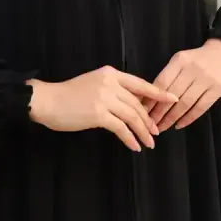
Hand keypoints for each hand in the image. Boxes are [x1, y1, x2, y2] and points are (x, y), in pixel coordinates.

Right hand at [27, 66, 177, 151]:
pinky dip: (130, 139)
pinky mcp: (98, 114)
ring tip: (149, 143)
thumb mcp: (93, 84)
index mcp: (110, 73)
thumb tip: (131, 104)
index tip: (172, 99)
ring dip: (143, 132)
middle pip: (137, 103)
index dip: (157, 93)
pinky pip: (121, 128)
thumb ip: (112, 89)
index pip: (140, 83)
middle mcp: (110, 83)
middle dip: (149, 120)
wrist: (48, 101)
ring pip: (132, 116)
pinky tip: (134, 147)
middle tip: (156, 132)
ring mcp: (104, 97)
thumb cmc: (68, 94)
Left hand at [146, 38, 220, 131]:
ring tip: (162, 127)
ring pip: (186, 103)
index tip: (143, 111)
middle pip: (172, 94)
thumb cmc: (197, 59)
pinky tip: (179, 125)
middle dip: (160, 112)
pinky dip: (189, 118)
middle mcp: (192, 69)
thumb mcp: (181, 60)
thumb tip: (149, 97)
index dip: (152, 98)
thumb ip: (168, 76)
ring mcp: (206, 80)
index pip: (162, 82)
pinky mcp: (218, 90)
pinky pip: (201, 107)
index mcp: (180, 60)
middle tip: (151, 124)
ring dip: (172, 118)